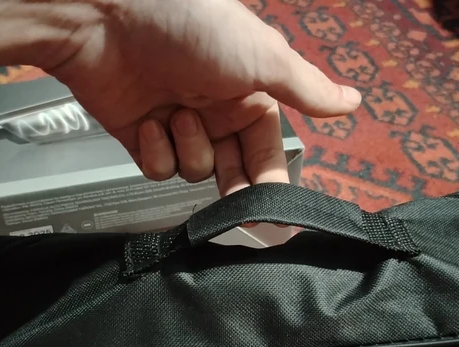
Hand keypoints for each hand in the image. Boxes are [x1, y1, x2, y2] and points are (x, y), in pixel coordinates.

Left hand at [46, 0, 361, 194]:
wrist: (105, 18)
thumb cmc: (187, 22)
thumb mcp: (261, 54)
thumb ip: (305, 88)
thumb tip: (353, 102)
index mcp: (250, 92)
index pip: (269, 151)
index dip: (273, 182)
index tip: (277, 214)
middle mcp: (215, 109)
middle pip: (235, 170)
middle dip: (236, 186)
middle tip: (237, 200)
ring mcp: (176, 123)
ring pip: (197, 171)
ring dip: (191, 149)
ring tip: (178, 112)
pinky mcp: (139, 135)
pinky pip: (158, 168)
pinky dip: (156, 151)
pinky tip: (149, 124)